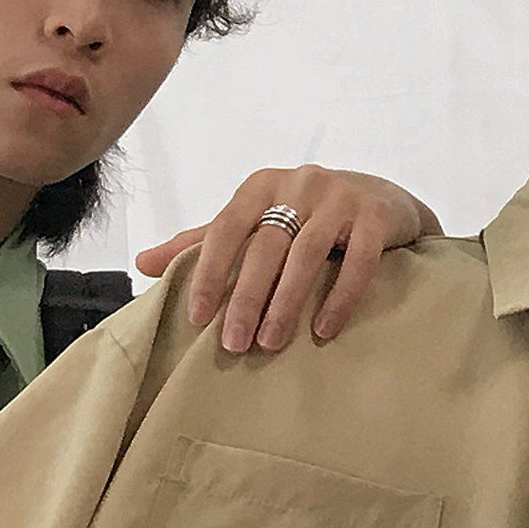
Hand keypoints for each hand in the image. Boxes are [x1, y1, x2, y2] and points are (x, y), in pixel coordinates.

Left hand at [136, 169, 441, 352]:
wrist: (385, 200)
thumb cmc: (309, 216)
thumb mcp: (256, 221)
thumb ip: (205, 242)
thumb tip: (143, 263)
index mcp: (261, 185)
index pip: (225, 229)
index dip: (209, 273)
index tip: (197, 318)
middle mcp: (299, 184)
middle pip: (265, 246)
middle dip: (246, 298)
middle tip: (234, 344)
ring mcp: (341, 197)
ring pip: (307, 254)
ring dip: (286, 303)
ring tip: (271, 344)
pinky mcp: (376, 216)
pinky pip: (356, 262)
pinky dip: (339, 299)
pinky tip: (323, 331)